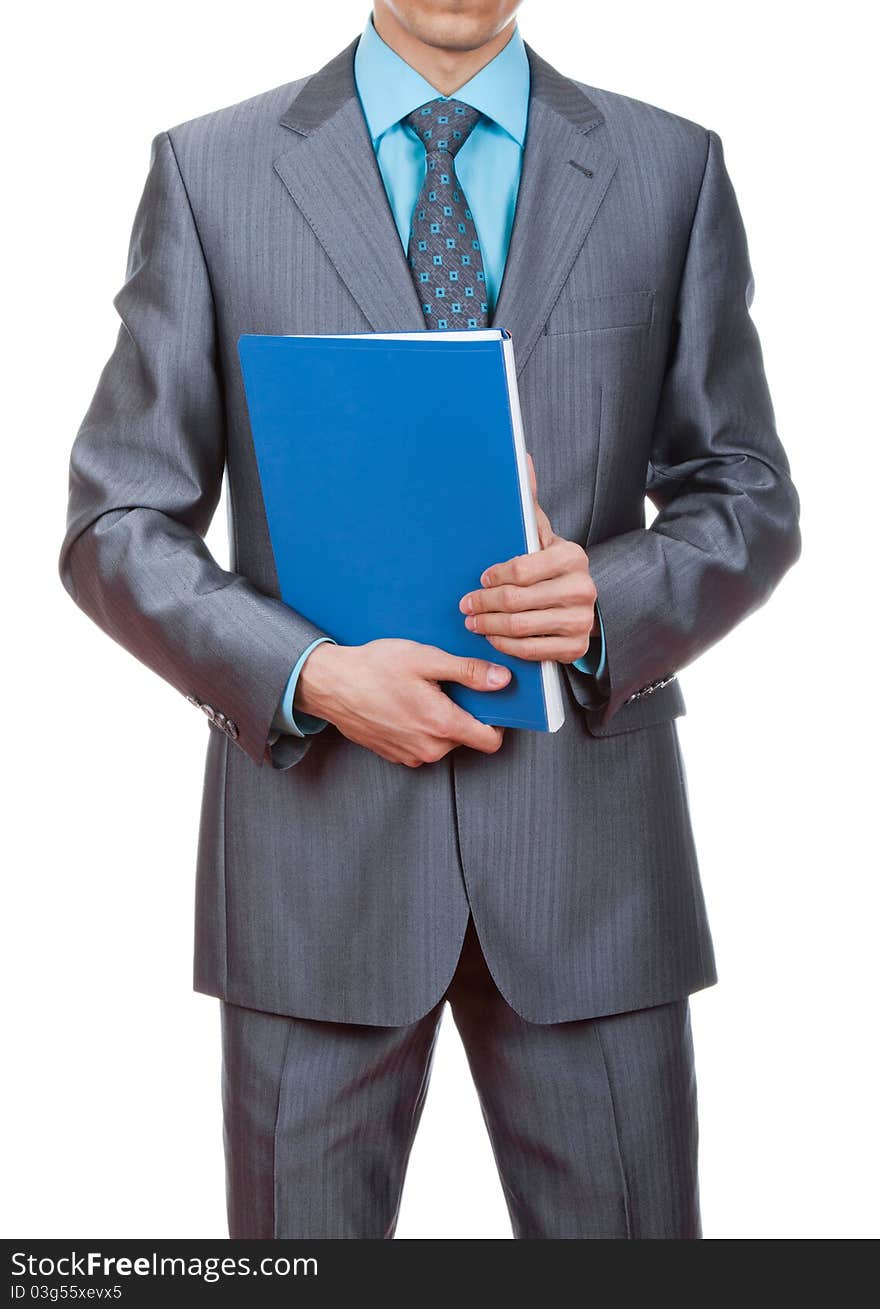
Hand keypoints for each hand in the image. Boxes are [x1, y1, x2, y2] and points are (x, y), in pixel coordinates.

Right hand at [294, 638, 509, 766]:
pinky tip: (404, 705)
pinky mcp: (395, 755)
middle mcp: (428, 748)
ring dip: (440, 721)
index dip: (498, 720)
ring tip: (419, 693)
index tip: (490, 702)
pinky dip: (420, 728)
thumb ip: (468, 672)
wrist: (330, 684)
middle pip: (467, 737)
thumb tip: (502, 680)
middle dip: (463, 713)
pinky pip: (422, 745)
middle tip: (444, 686)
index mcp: (441, 725)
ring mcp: (410, 755)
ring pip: (443, 742)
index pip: (491, 740)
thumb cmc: (373, 668)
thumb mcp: (425, 659)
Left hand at [458, 453, 597, 662]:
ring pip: (520, 627)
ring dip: (489, 626)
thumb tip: (523, 460)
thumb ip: (529, 505)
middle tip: (465, 605)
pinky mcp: (575, 648)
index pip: (521, 569)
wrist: (579, 606)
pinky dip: (506, 645)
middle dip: (484, 603)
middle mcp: (583, 588)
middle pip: (517, 600)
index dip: (493, 577)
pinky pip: (531, 651)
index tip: (480, 579)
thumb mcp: (542, 537)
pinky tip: (493, 638)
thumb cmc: (551, 569)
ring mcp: (581, 621)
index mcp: (572, 556)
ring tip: (473, 622)